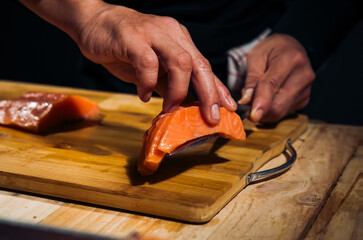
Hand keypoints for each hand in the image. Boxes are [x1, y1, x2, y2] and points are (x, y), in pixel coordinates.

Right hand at [73, 2, 235, 123]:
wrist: (93, 23)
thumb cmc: (124, 47)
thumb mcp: (153, 68)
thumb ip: (168, 84)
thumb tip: (184, 106)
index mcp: (180, 40)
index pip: (204, 66)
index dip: (218, 88)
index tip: (229, 108)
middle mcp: (172, 34)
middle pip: (199, 64)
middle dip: (209, 93)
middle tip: (211, 117)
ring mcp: (153, 33)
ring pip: (180, 62)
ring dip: (178, 90)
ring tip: (170, 109)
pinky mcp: (133, 38)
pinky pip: (148, 63)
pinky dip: (148, 83)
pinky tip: (144, 95)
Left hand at [239, 34, 314, 121]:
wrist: (289, 48)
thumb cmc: (271, 50)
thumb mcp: (255, 57)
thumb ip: (251, 79)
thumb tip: (247, 100)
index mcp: (291, 58)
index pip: (272, 85)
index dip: (261, 102)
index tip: (252, 115)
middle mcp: (303, 75)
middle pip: (278, 104)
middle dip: (259, 109)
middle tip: (245, 106)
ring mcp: (306, 89)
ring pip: (280, 112)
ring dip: (263, 111)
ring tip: (255, 98)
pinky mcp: (304, 99)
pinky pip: (284, 112)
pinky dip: (271, 110)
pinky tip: (267, 99)